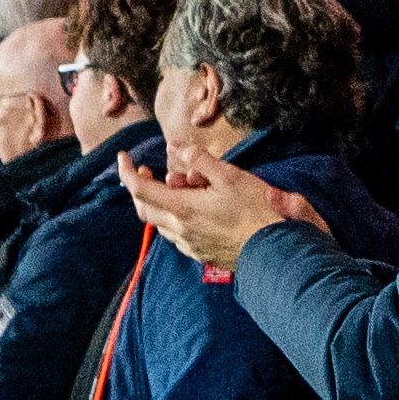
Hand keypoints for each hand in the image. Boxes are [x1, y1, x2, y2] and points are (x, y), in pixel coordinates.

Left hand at [123, 139, 320, 271]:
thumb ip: (199, 159)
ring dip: (161, 202)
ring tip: (183, 185)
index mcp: (182, 208)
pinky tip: (193, 209)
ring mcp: (189, 244)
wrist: (274, 250)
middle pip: (144, 208)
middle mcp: (179, 230)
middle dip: (140, 187)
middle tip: (148, 170)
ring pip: (160, 222)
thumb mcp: (229, 175)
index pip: (139, 189)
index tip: (124, 157)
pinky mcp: (201, 253)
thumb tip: (174, 145)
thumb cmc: (255, 210)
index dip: (126, 171)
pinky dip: (175, 217)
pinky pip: (176, 234)